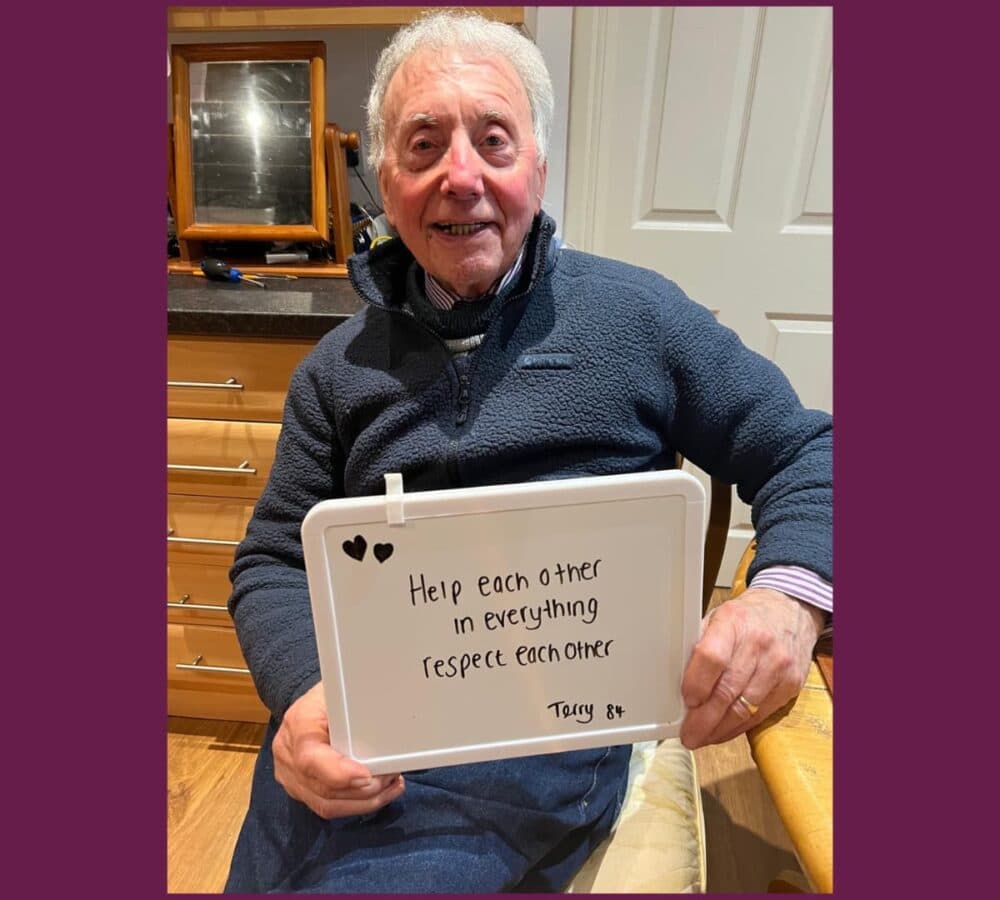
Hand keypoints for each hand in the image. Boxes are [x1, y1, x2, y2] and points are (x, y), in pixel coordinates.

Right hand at [272, 682, 405, 817]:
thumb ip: (354, 707)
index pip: (310, 757)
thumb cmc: (327, 696)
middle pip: (323, 788)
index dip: (338, 773)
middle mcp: (287, 755)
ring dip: (364, 802)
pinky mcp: (299, 790)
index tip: (367, 776)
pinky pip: (327, 807)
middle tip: (391, 777)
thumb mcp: (339, 691)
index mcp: (297, 724)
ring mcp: (290, 776)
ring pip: (327, 805)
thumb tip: (385, 716)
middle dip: (363, 790)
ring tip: (390, 786)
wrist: (308, 706)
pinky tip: (378, 794)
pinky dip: (356, 804)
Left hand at [679, 587, 823, 748]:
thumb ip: (699, 645)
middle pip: (727, 690)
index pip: (712, 657)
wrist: (790, 610)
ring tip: (702, 736)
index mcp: (734, 621)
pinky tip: (724, 730)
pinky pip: (760, 715)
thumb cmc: (747, 618)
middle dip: (704, 719)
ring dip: (720, 729)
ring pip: (744, 709)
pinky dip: (739, 727)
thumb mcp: (718, 618)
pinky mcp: (791, 685)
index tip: (685, 701)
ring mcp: (778, 666)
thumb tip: (677, 680)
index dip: (696, 684)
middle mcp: (759, 643)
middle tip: (688, 734)